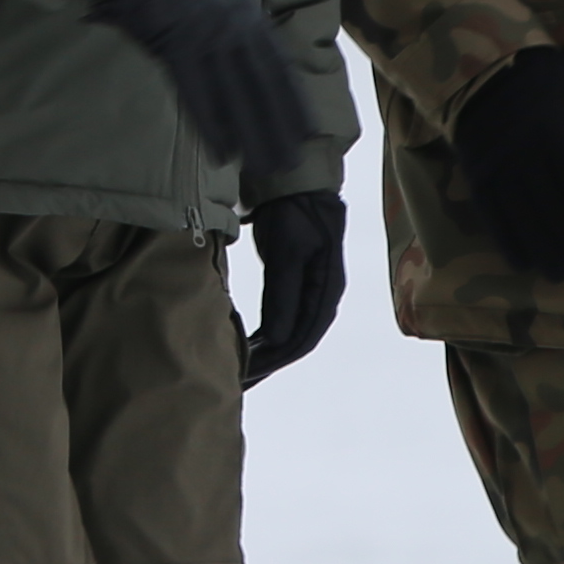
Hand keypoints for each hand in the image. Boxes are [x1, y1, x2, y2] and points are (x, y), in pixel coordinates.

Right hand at [88, 0, 315, 173]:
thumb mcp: (226, 1)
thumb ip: (244, 33)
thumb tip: (263, 69)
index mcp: (250, 17)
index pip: (280, 68)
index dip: (294, 103)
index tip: (308, 133)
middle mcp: (235, 27)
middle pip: (262, 87)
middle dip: (278, 128)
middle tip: (289, 163)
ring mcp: (207, 36)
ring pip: (235, 96)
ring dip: (251, 135)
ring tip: (262, 167)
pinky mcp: (177, 47)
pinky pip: (198, 94)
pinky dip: (211, 126)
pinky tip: (221, 152)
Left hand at [237, 190, 346, 381]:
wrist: (298, 184)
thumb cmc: (294, 212)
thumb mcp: (286, 250)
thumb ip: (282, 293)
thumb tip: (274, 339)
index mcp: (326, 290)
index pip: (302, 337)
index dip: (275, 358)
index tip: (247, 371)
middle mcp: (324, 297)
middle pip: (297, 342)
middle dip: (268, 362)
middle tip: (236, 379)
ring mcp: (313, 293)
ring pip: (291, 335)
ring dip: (267, 353)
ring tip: (238, 368)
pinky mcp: (298, 287)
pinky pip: (285, 321)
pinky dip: (266, 337)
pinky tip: (246, 346)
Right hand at [448, 49, 563, 280]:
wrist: (469, 60)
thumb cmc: (531, 71)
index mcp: (551, 129)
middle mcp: (522, 152)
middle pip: (551, 207)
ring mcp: (495, 165)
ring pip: (522, 215)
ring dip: (542, 248)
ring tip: (559, 274)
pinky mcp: (474, 173)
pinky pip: (490, 214)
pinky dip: (505, 240)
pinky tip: (520, 263)